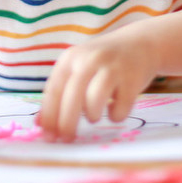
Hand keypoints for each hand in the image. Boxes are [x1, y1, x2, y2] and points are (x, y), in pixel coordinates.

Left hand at [36, 27, 159, 141]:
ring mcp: (112, 67)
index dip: (49, 116)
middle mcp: (89, 60)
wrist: (141, 43)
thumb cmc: (104, 62)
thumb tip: (41, 125)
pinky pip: (119, 108)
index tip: (47, 136)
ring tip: (95, 114)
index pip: (54, 90)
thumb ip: (60, 93)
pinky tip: (116, 107)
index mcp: (70, 58)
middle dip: (67, 123)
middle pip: (72, 98)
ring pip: (94, 102)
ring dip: (92, 116)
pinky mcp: (132, 78)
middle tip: (67, 139)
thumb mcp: (79, 68)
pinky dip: (115, 115)